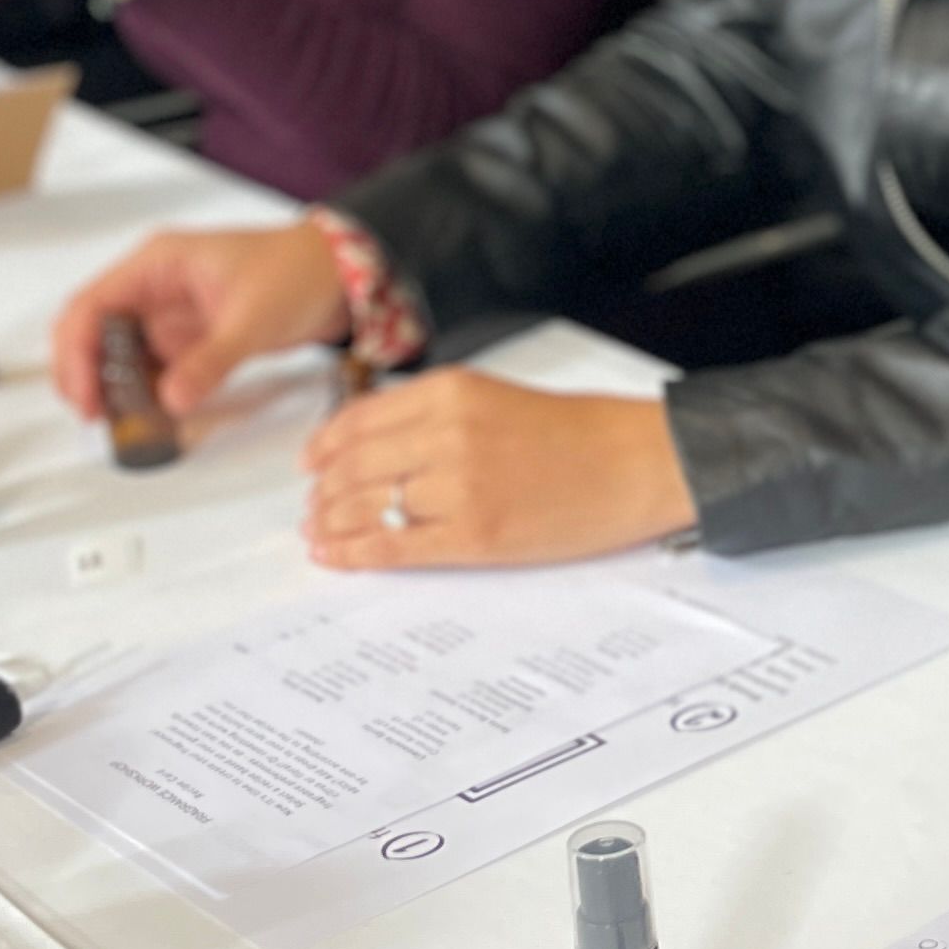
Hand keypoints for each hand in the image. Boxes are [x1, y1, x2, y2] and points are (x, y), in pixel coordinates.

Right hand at [51, 220, 347, 419]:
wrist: (341, 276)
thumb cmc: (298, 271)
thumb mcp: (253, 318)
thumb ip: (211, 360)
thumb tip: (171, 398)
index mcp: (157, 264)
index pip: (89, 306)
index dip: (76, 353)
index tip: (85, 396)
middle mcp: (153, 287)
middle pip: (92, 332)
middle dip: (85, 374)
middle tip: (96, 417)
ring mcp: (168, 314)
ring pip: (117, 355)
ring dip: (113, 388)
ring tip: (121, 424)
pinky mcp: (187, 339)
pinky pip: (150, 369)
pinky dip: (144, 394)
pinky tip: (150, 418)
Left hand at [299, 371, 694, 569]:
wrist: (638, 463)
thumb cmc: (580, 434)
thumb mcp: (497, 398)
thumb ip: (436, 414)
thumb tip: (375, 447)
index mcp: (452, 391)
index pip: (361, 419)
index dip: (325, 445)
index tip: (310, 463)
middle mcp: (447, 433)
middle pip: (356, 466)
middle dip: (324, 491)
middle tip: (311, 507)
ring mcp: (460, 486)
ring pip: (369, 507)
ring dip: (332, 523)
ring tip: (318, 533)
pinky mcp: (476, 534)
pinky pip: (395, 547)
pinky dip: (356, 553)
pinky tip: (335, 556)